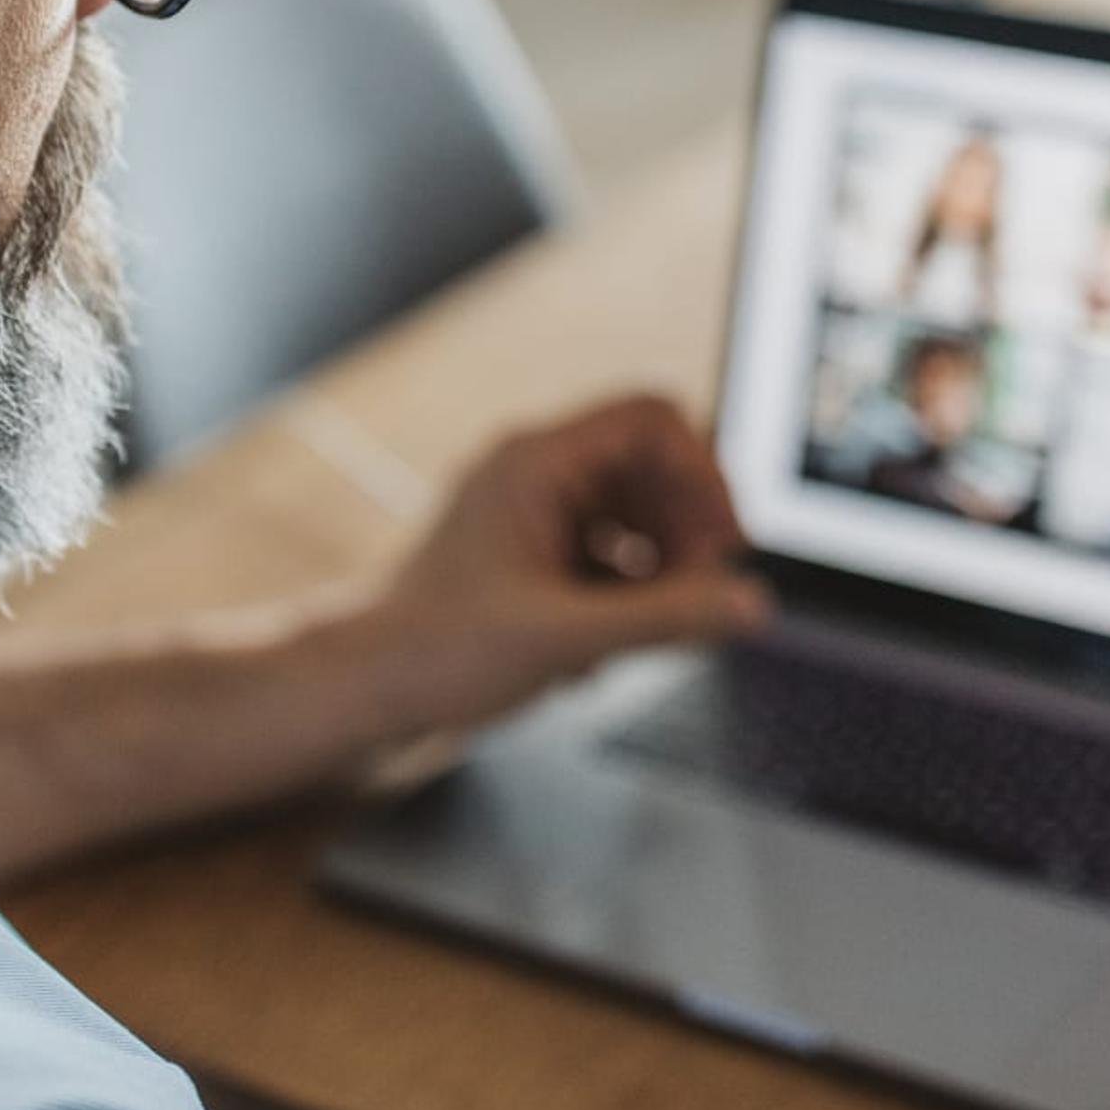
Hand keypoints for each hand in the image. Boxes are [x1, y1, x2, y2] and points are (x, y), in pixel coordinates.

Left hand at [357, 394, 771, 738]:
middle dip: (685, 532)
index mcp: (537, 462)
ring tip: (645, 632)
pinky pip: (604, 554)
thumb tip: (748, 604)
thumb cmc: (434, 652)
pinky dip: (620, 597)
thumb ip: (665, 619)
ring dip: (657, 571)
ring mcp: (530, 513)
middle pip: (651, 468)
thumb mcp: (566, 638)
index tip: (724, 543)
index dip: (703, 474)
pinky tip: (596, 654)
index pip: (652, 420)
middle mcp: (534, 474)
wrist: (360, 689)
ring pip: (632, 515)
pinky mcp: (527, 555)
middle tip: (697, 597)